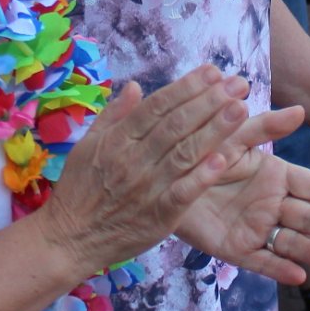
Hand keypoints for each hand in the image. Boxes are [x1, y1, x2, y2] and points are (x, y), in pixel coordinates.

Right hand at [42, 66, 291, 271]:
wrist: (69, 238)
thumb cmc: (79, 190)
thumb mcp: (87, 145)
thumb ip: (113, 115)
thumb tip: (135, 86)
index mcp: (117, 139)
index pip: (158, 106)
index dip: (187, 87)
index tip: (212, 72)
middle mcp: (134, 159)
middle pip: (177, 125)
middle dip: (209, 101)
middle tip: (237, 83)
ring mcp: (148, 188)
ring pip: (185, 153)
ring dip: (215, 130)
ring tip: (240, 109)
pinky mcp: (159, 216)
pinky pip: (184, 192)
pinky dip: (202, 175)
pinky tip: (223, 159)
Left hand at [173, 135, 309, 284]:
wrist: (163, 176)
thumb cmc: (201, 152)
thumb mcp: (233, 136)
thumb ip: (264, 127)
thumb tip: (300, 111)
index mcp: (276, 177)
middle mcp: (271, 205)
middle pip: (308, 218)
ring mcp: (255, 228)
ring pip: (289, 242)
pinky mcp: (235, 248)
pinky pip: (260, 261)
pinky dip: (279, 268)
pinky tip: (298, 275)